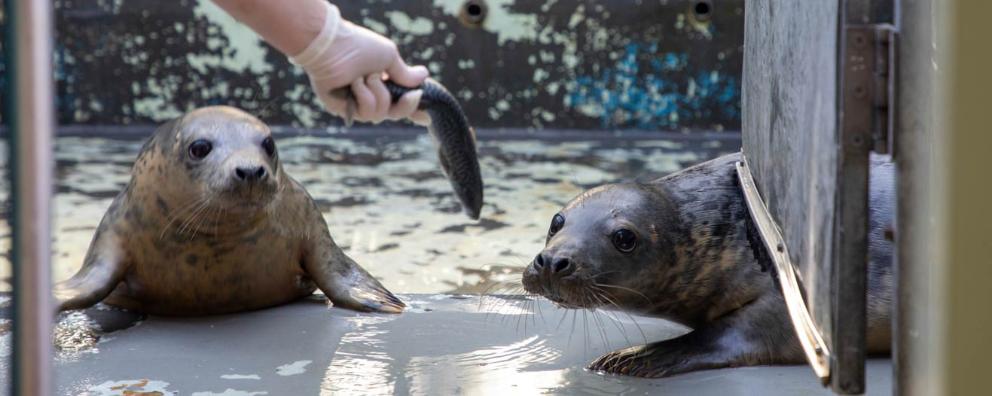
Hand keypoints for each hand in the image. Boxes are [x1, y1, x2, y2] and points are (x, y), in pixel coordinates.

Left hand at [290, 3, 428, 124]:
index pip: (400, 100)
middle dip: (406, 105)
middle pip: (395, 113)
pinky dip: (364, 96)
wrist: (334, 47)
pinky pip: (366, 112)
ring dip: (379, 93)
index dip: (413, 109)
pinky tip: (354, 83)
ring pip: (381, 114)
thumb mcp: (389, 57)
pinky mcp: (344, 110)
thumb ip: (404, 73)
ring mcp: (357, 104)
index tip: (426, 117)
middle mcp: (370, 94)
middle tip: (413, 95)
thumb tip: (425, 76)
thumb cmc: (360, 47)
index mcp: (381, 81)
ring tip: (366, 76)